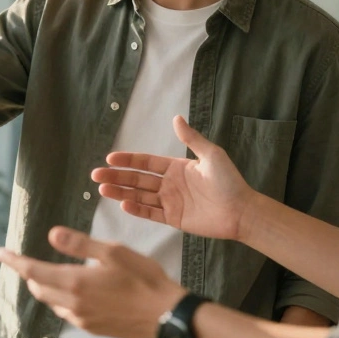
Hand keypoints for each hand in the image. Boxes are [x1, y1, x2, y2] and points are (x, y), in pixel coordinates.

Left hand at [0, 227, 186, 337]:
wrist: (165, 315)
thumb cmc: (143, 279)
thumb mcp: (112, 252)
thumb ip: (79, 244)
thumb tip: (51, 234)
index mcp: (75, 282)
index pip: (32, 271)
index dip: (13, 261)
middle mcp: (73, 304)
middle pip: (38, 288)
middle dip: (28, 274)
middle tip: (24, 261)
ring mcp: (82, 319)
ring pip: (52, 302)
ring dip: (44, 287)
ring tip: (47, 274)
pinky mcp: (93, 328)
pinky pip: (67, 313)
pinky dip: (61, 299)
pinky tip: (73, 292)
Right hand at [94, 115, 257, 240]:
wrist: (242, 211)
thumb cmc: (230, 181)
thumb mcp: (211, 155)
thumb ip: (191, 139)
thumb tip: (176, 118)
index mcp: (176, 167)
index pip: (146, 163)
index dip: (127, 161)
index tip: (110, 158)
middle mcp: (170, 184)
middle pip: (137, 179)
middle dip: (116, 177)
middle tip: (96, 175)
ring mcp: (171, 202)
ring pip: (140, 196)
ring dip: (121, 192)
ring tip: (102, 189)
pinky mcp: (174, 219)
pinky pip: (151, 213)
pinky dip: (137, 209)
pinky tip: (123, 204)